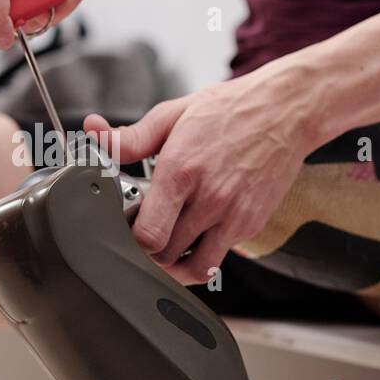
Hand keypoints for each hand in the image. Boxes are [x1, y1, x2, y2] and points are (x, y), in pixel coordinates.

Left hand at [84, 72, 315, 284]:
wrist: (285, 111)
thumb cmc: (231, 111)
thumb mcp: (173, 115)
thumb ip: (130, 136)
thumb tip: (94, 132)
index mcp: (182, 171)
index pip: (148, 235)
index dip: (130, 240)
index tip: (126, 229)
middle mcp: (209, 199)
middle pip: (165, 255)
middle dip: (148, 250)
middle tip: (144, 234)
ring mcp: (233, 216)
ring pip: (193, 268)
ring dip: (174, 265)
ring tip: (165, 248)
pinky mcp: (250, 225)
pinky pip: (218, 258)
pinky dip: (201, 257)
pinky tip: (193, 237)